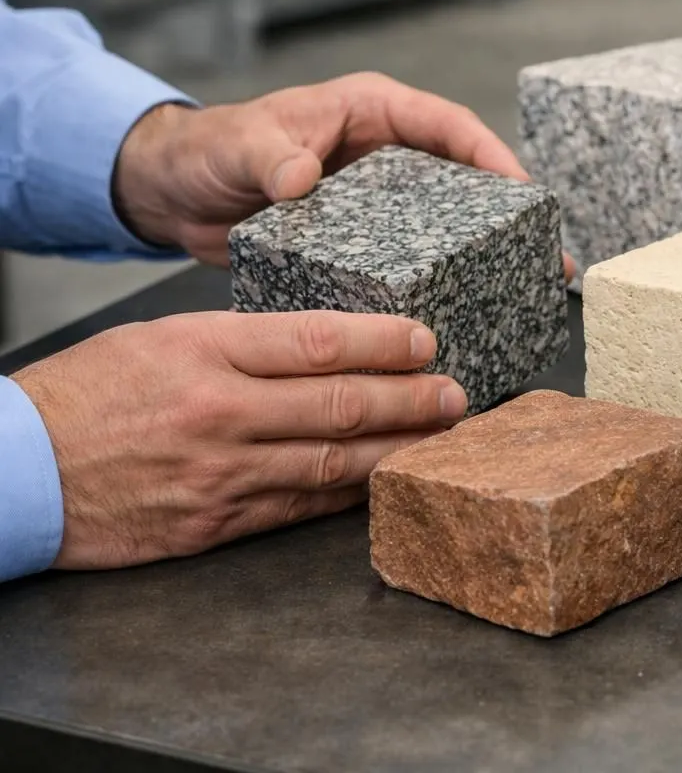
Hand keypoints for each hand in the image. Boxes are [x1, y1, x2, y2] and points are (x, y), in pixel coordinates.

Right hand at [11, 311, 468, 568]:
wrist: (17, 471)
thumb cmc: (85, 396)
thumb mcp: (159, 340)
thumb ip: (240, 344)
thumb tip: (323, 345)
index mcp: (204, 351)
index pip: (316, 340)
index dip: (382, 341)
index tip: (424, 339)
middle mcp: (219, 411)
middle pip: (340, 403)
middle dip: (412, 400)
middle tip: (457, 394)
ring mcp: (219, 473)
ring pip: (332, 460)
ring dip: (397, 449)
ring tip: (440, 437)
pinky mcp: (213, 523)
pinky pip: (299, 507)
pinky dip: (348, 495)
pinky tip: (384, 480)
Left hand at [113, 72, 574, 279]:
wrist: (170, 195)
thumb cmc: (206, 151)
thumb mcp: (239, 144)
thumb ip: (269, 154)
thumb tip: (300, 174)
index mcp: (370, 113)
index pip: (449, 126)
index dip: (493, 156)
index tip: (525, 193)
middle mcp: (384, 153)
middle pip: (465, 178)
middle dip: (511, 215)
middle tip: (548, 256)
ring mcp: (377, 199)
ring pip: (446, 221)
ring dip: (484, 252)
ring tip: (525, 290)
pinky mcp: (363, 239)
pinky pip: (410, 256)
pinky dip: (437, 279)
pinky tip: (458, 311)